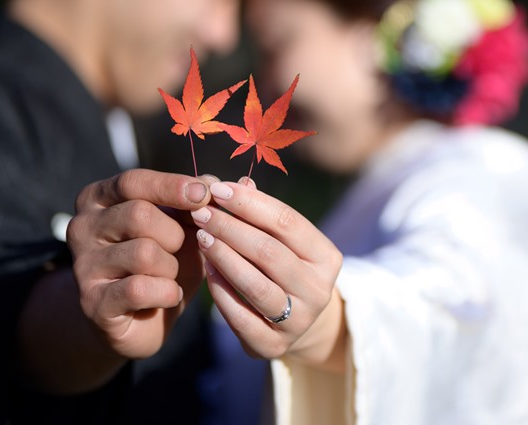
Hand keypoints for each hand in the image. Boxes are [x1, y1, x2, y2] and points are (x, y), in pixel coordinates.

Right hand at [67, 168, 213, 359]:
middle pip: (139, 214)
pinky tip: (170, 295)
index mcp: (100, 198)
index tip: (206, 194)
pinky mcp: (92, 302)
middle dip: (175, 232)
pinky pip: (140, 288)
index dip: (173, 186)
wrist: (140, 318)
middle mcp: (82, 226)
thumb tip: (246, 181)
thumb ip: (206, 201)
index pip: (134, 181)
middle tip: (184, 246)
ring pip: (143, 252)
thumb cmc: (165, 260)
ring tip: (172, 274)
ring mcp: (83, 265)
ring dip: (172, 265)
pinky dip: (166, 292)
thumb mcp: (185, 226)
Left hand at [193, 177, 344, 366]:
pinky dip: (220, 290)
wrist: (299, 324)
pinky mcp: (273, 346)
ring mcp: (298, 321)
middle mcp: (319, 290)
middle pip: (269, 252)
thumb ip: (264, 213)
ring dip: (223, 257)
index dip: (250, 204)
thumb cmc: (286, 268)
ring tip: (200, 235)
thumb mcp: (285, 241)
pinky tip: (205, 269)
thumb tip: (240, 182)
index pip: (287, 222)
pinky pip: (240, 316)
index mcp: (327, 257)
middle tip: (200, 211)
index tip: (219, 189)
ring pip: (254, 284)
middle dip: (230, 228)